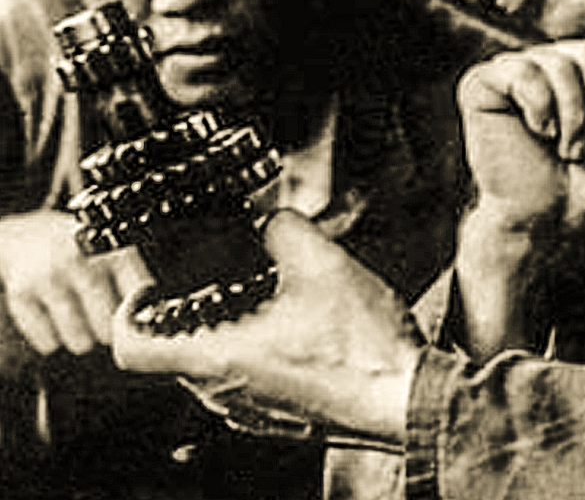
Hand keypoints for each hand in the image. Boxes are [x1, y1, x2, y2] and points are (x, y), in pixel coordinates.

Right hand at [0, 209, 153, 355]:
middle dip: (108, 330)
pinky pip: (49, 342)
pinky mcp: (23, 295)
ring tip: (80, 318)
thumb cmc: (79, 249)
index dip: (137, 312)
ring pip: (81, 339)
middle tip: (102, 318)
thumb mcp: (110, 250)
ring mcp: (51, 278)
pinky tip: (55, 317)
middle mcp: (82, 261)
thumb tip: (148, 315)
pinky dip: (53, 339)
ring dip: (83, 338)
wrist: (27, 236)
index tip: (133, 317)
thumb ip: (131, 277)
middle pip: (109, 324)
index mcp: (112, 248)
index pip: (138, 293)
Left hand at [114, 209, 421, 442]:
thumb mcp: (321, 263)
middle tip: (206, 278)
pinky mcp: (276, 417)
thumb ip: (282, 227)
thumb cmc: (364, 348)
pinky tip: (284, 323)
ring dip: (216, 330)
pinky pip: (239, 382)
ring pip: (207, 369)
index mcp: (220, 358)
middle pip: (171, 355)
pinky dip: (244, 350)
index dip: (128, 312)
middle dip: (182, 311)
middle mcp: (225, 394)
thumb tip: (268, 218)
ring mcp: (250, 411)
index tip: (147, 288)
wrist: (405, 399)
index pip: (132, 349)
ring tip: (251, 295)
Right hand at [455, 29, 584, 359]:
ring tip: (568, 147)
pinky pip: (521, 73)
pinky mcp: (482, 85)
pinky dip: (539, 108)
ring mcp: (514, 70)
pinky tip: (540, 131)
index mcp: (584, 66)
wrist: (550, 219)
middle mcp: (549, 60)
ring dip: (572, 118)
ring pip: (558, 64)